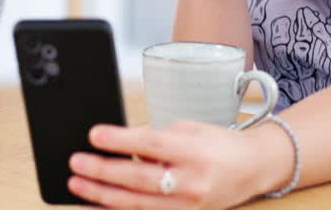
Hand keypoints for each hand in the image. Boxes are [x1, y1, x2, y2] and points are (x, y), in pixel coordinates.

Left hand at [68, 121, 280, 208]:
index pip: (151, 144)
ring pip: (137, 204)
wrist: (253, 168)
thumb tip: (120, 144)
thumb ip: (156, 138)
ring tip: (79, 184)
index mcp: (194, 151)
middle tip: (77, 162)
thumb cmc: (219, 145)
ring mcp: (188, 205)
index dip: (120, 140)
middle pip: (139, 178)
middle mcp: (192, 182)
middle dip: (103, 171)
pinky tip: (100, 204)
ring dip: (103, 195)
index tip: (94, 135)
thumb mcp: (190, 128)